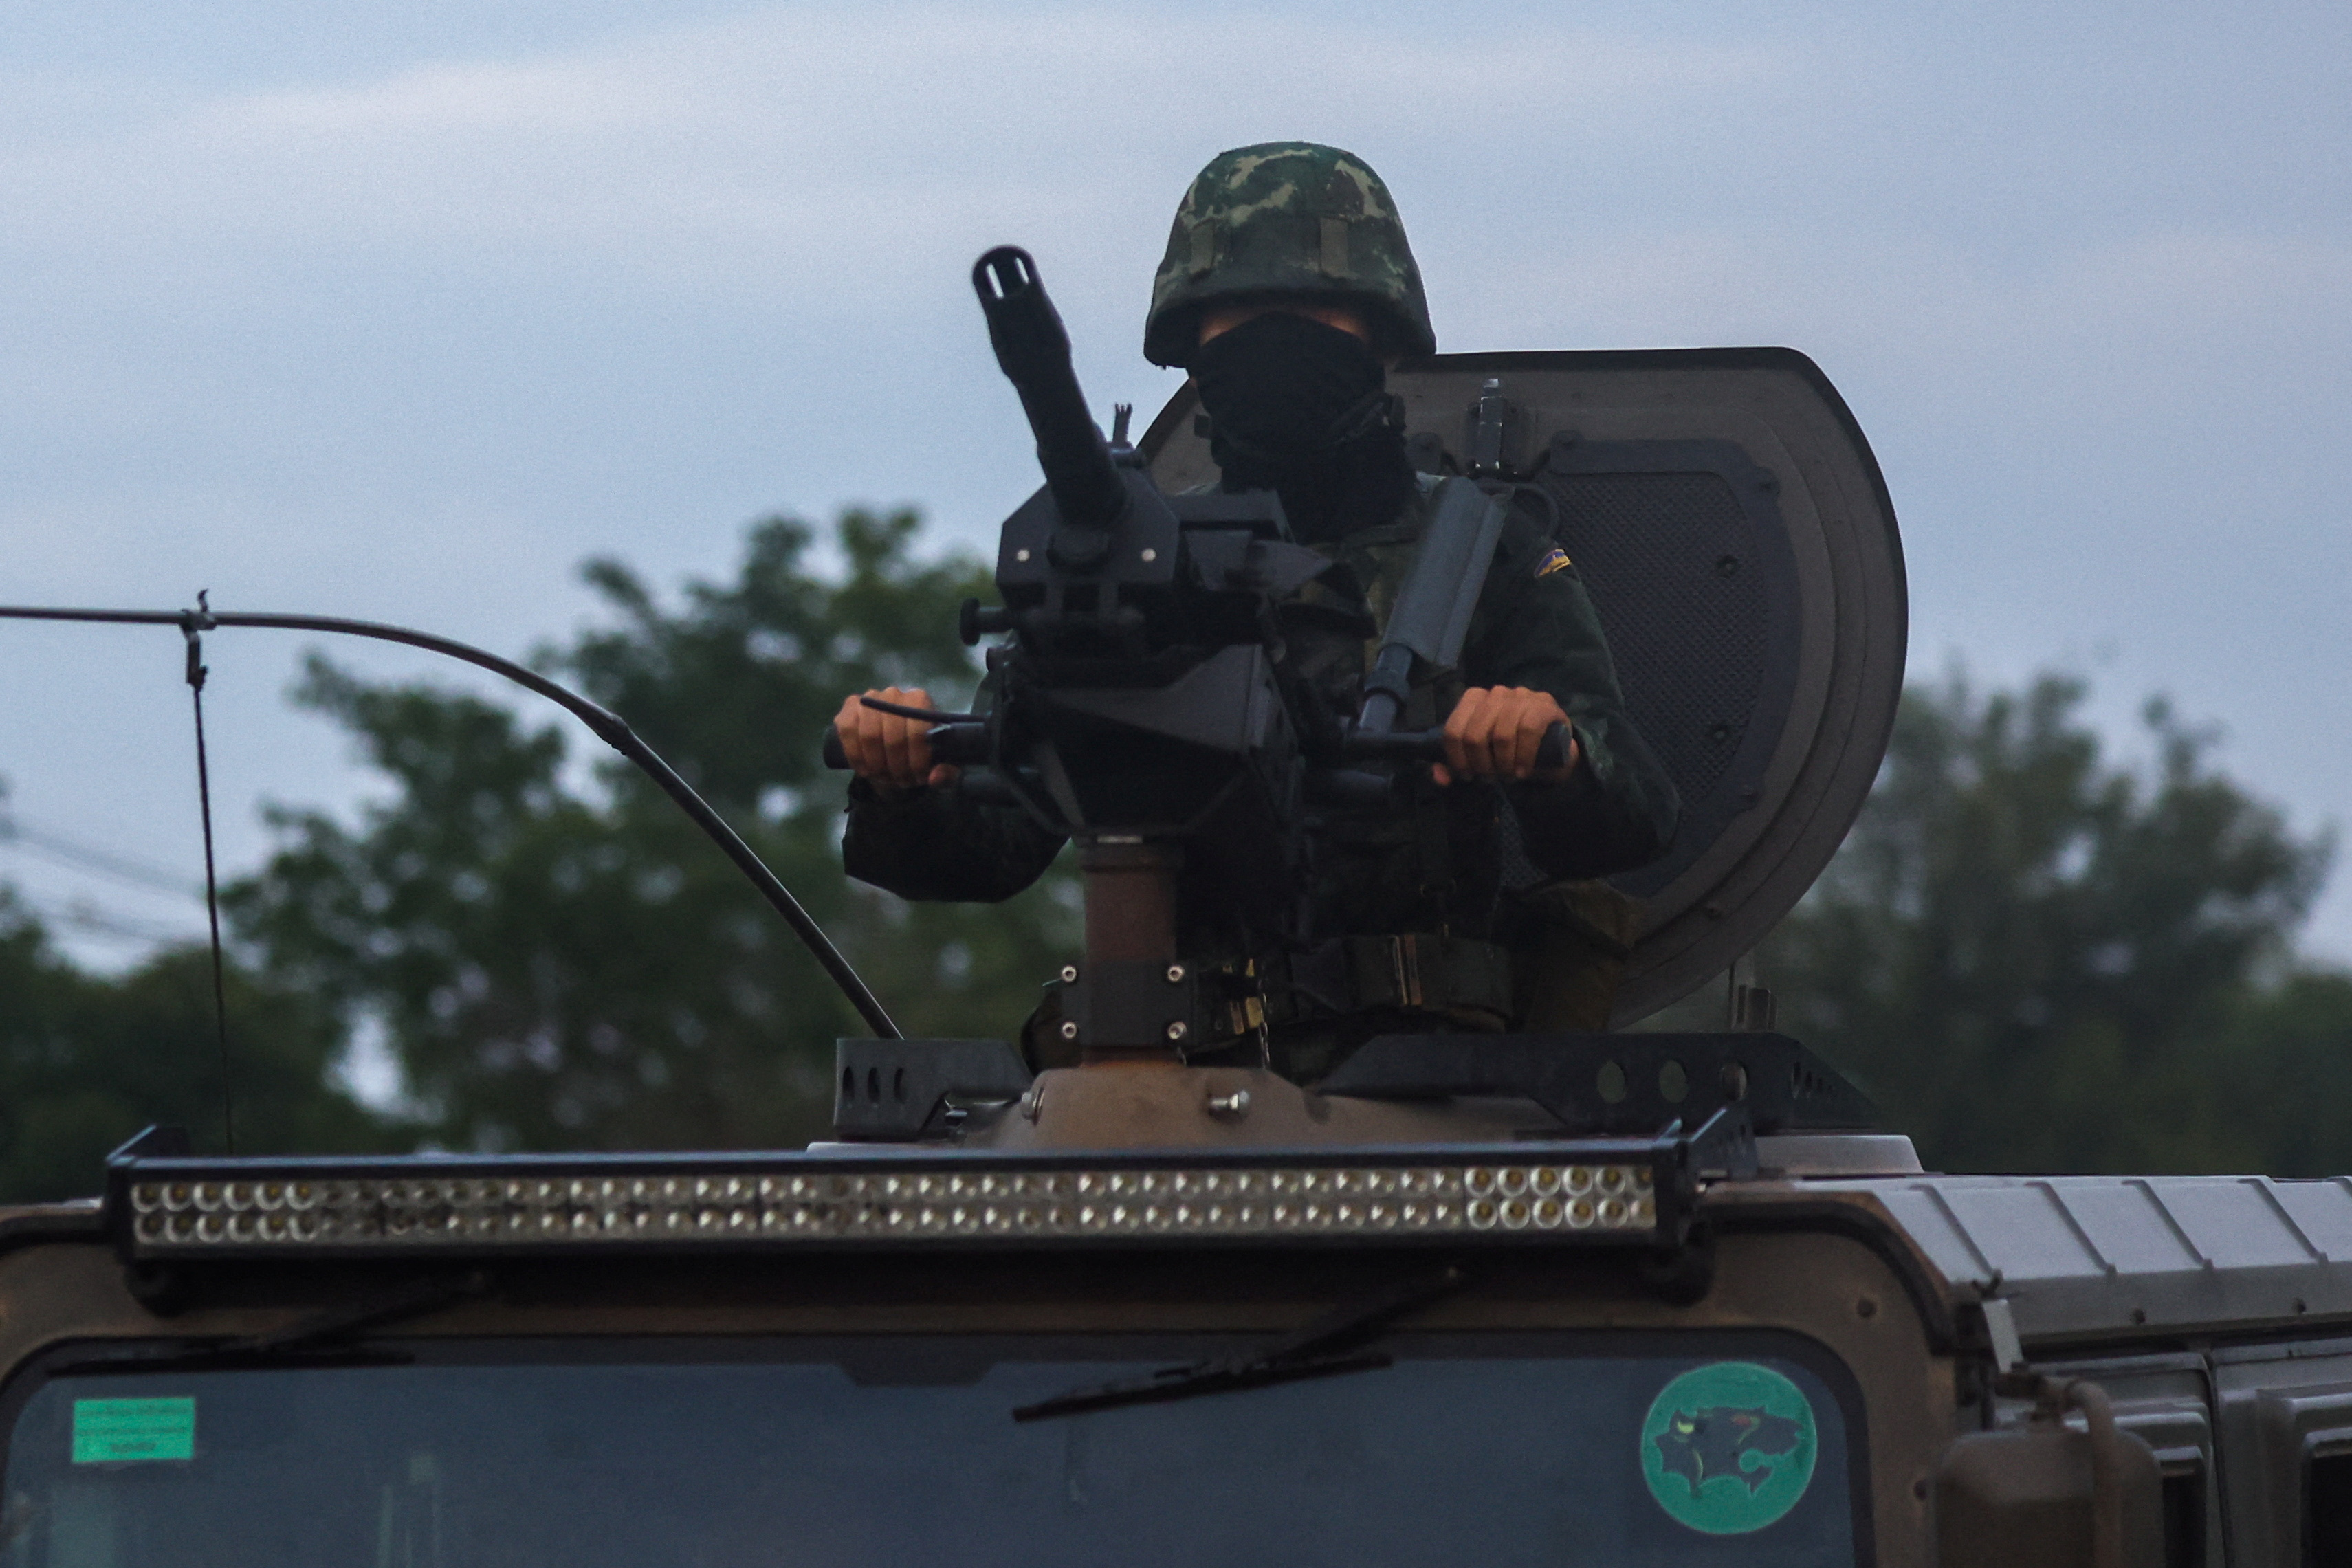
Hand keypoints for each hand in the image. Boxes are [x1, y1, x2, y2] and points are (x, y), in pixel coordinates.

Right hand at [834, 687, 959, 796]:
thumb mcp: (940, 764)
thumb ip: (946, 773)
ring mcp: (869, 698)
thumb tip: (934, 778)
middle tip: (901, 781)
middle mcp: (894, 694)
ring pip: (869, 736)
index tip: (919, 777)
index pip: (917, 732)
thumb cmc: (921, 751)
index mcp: (920, 700)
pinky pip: (847, 730)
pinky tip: (864, 770)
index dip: (917, 760)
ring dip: (876, 764)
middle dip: (897, 766)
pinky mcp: (850, 707)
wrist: (895, 745)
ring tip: (884, 776)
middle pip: (893, 737)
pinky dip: (855, 755)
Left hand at [1435, 686, 1579, 785]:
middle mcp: (1496, 693)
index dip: (1456, 759)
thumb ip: (1458, 765)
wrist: (1556, 747)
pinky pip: (1528, 731)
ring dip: (1503, 764)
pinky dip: (1523, 756)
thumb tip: (1439, 776)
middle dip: (1481, 764)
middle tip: (1490, 778)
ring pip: (1501, 734)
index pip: (1453, 730)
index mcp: (1474, 699)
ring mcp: (1521, 696)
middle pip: (1474, 734)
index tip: (1467, 776)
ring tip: (1508, 776)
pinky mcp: (1544, 705)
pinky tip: (1523, 770)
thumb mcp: (1482, 757)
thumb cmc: (1512, 749)